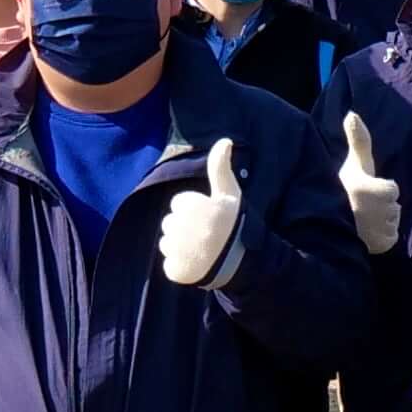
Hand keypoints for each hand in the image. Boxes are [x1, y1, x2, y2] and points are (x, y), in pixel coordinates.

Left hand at [159, 139, 244, 288]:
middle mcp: (186, 229)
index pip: (178, 204)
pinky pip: (169, 264)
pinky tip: (197, 264)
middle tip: (207, 235)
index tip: (210, 219)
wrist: (243, 263)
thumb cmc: (235, 224)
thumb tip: (224, 140)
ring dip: (180, 247)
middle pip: (169, 223)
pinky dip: (180, 266)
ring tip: (202, 250)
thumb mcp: (230, 194)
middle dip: (184, 228)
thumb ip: (221, 168)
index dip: (194, 210)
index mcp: (196, 208)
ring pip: (167, 243)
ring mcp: (181, 252)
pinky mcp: (177, 271)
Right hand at [336, 109, 403, 254]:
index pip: (393, 189)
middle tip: (359, 207)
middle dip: (380, 206)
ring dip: (381, 221)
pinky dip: (382, 237)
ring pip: (392, 223)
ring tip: (361, 219)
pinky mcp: (378, 246)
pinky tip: (366, 233)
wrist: (324, 222)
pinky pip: (390, 238)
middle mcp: (374, 211)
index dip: (378, 189)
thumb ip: (359, 138)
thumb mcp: (354, 163)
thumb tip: (351, 112)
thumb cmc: (343, 187)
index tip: (360, 192)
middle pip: (394, 207)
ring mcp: (376, 231)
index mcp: (369, 189)